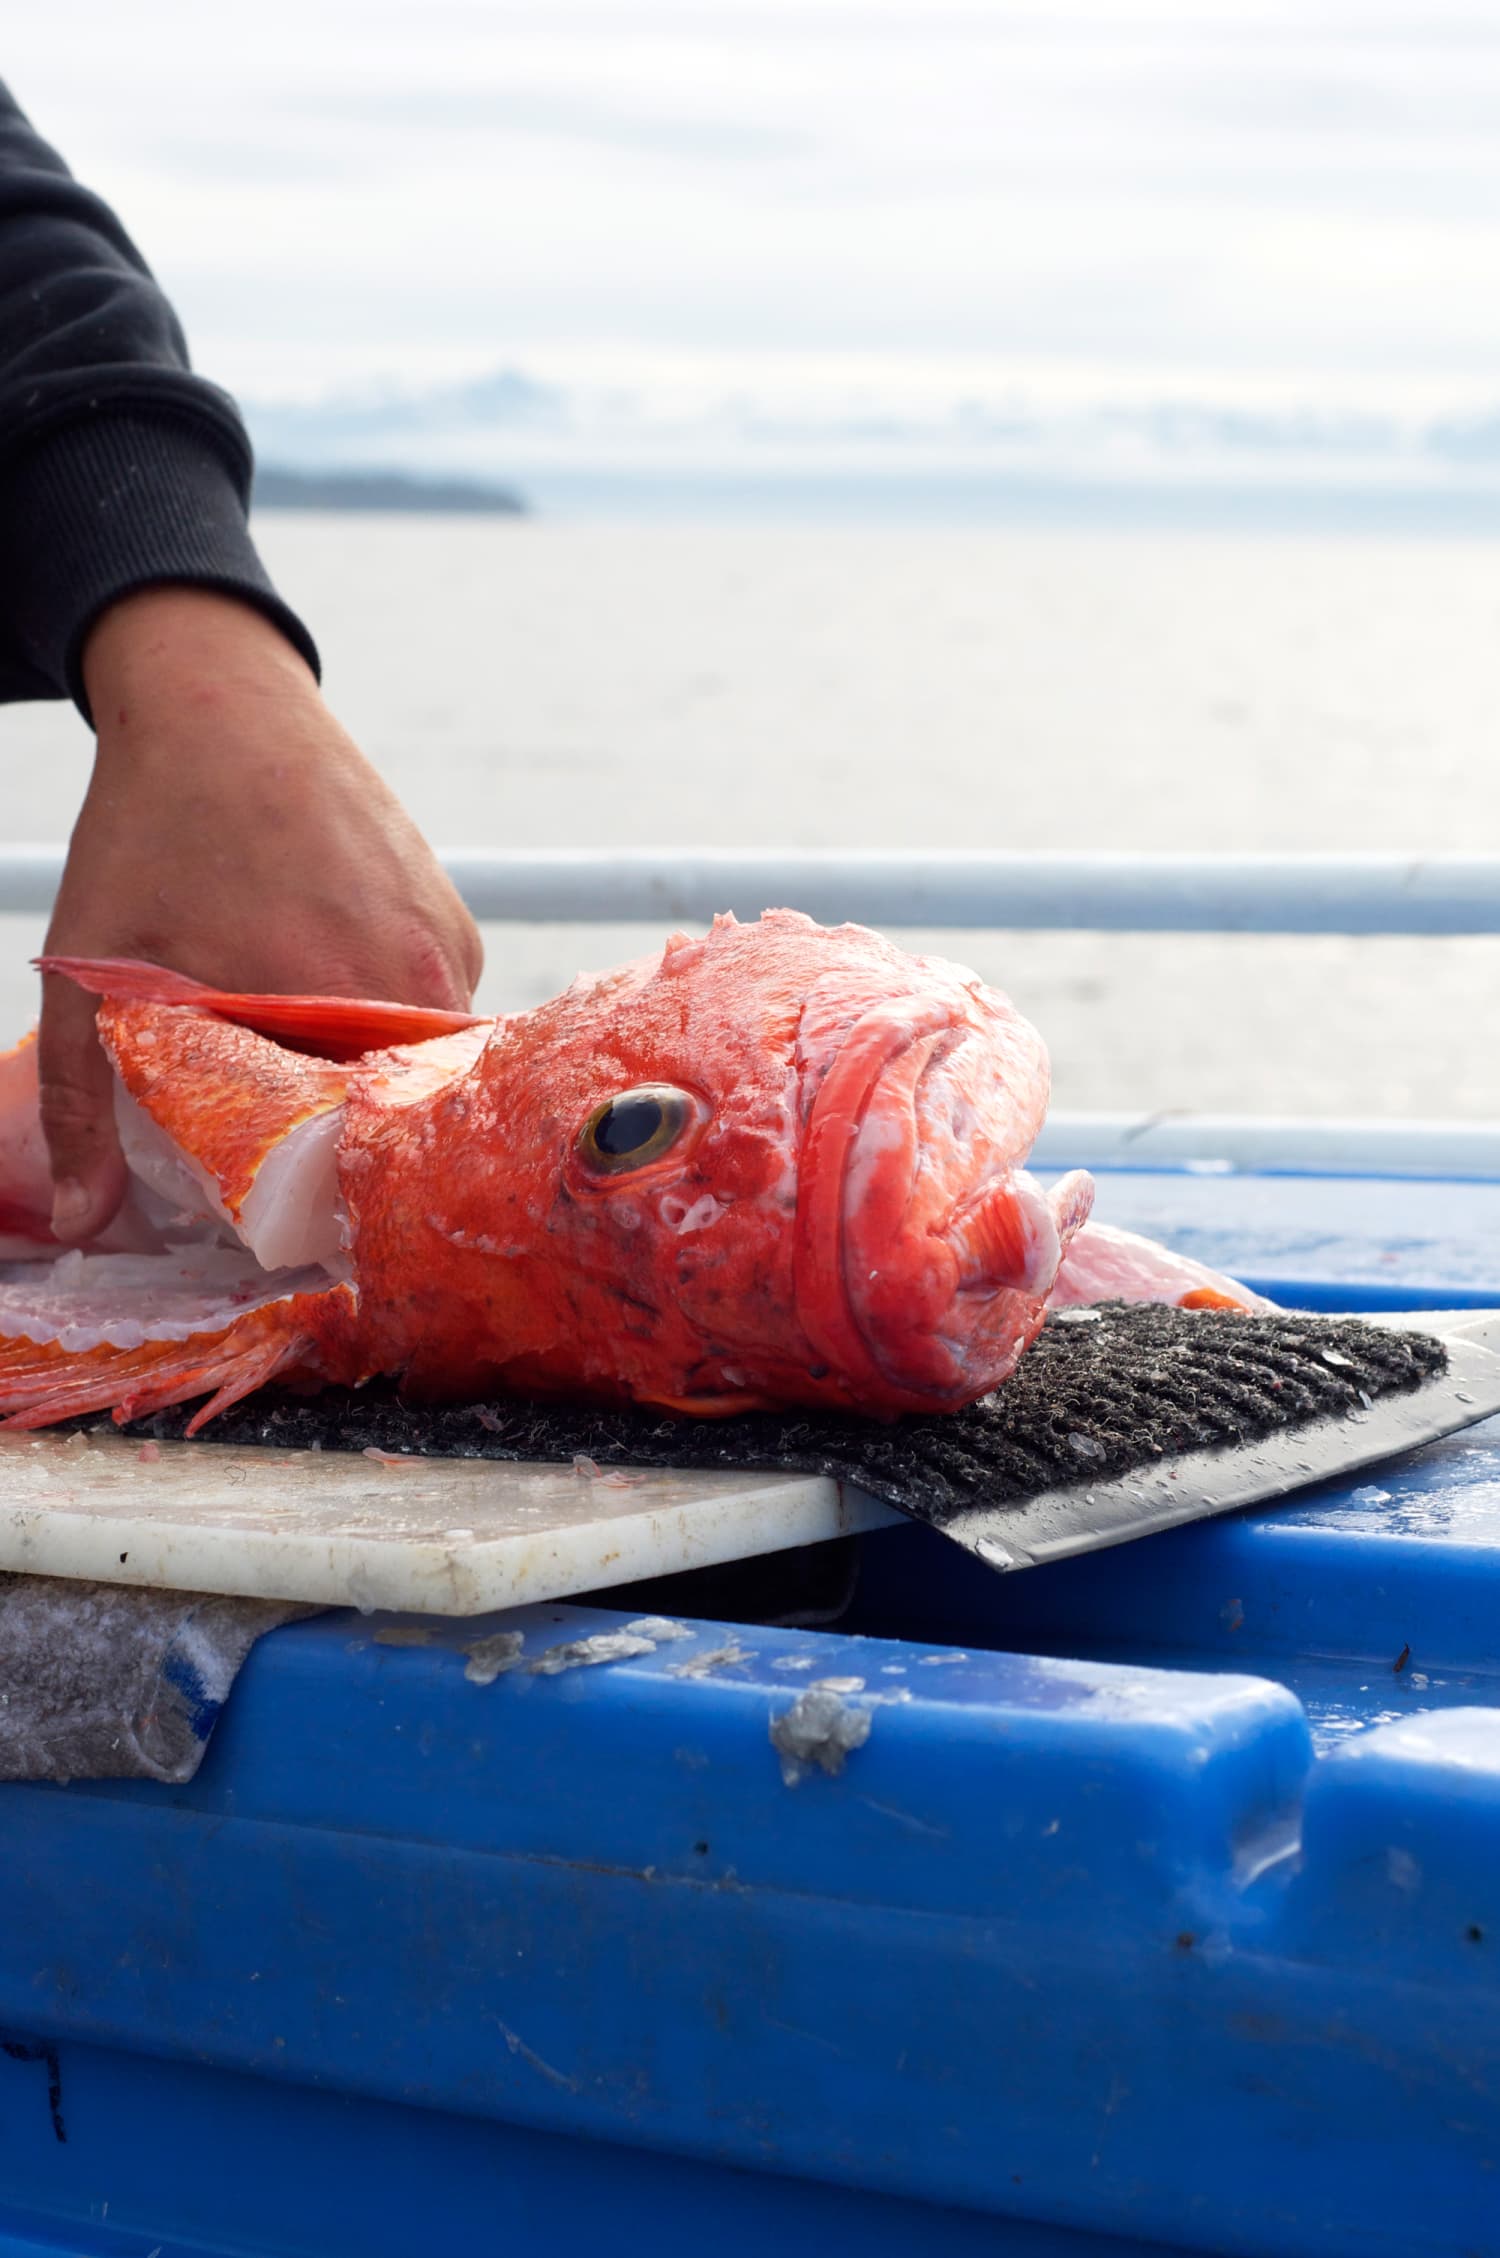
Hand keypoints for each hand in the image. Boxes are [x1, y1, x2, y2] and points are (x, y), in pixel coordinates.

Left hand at [41, 587, 482, 1239]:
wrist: (220, 698)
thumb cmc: (153, 827)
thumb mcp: (95, 967)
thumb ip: (83, 1102)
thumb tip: (86, 1225)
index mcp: (335, 992)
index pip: (354, 1147)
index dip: (314, 1190)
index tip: (271, 1204)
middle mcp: (420, 974)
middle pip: (395, 1111)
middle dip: (339, 1138)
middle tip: (274, 1139)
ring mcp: (453, 946)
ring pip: (419, 1062)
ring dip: (362, 1074)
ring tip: (296, 1055)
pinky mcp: (461, 922)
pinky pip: (436, 1011)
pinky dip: (386, 1021)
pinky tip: (324, 987)